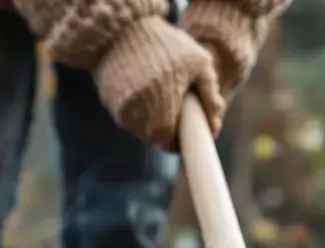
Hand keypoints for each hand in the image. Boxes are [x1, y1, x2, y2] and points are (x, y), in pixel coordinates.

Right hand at [93, 17, 225, 151]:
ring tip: (161, 97)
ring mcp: (120, 110)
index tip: (187, 133)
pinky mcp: (109, 102)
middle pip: (154, 136)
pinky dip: (138, 109)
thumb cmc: (167, 43)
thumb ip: (210, 93)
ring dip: (152, 120)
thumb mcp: (199, 63)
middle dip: (167, 129)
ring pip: (140, 128)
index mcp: (161, 110)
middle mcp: (137, 116)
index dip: (180, 142)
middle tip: (177, 112)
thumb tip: (216, 122)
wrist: (123, 27)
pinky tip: (145, 91)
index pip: (170, 143)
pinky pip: (127, 115)